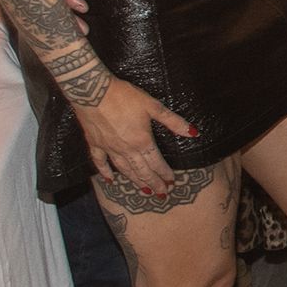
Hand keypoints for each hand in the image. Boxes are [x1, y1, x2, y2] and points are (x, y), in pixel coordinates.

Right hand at [70, 77, 194, 196]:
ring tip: (144, 191)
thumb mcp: (153, 106)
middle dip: (153, 183)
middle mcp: (126, 149)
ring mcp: (109, 148)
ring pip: (124, 169)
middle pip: (142, 171)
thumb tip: (193, 133)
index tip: (172, 183)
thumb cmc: (125, 96)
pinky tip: (110, 180)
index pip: (157, 163)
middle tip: (162, 194)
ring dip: (135, 181)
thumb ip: (173, 122)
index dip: (165, 174)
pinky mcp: (94, 143)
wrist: (93, 91)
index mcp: (142, 141)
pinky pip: (100, 162)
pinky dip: (105, 172)